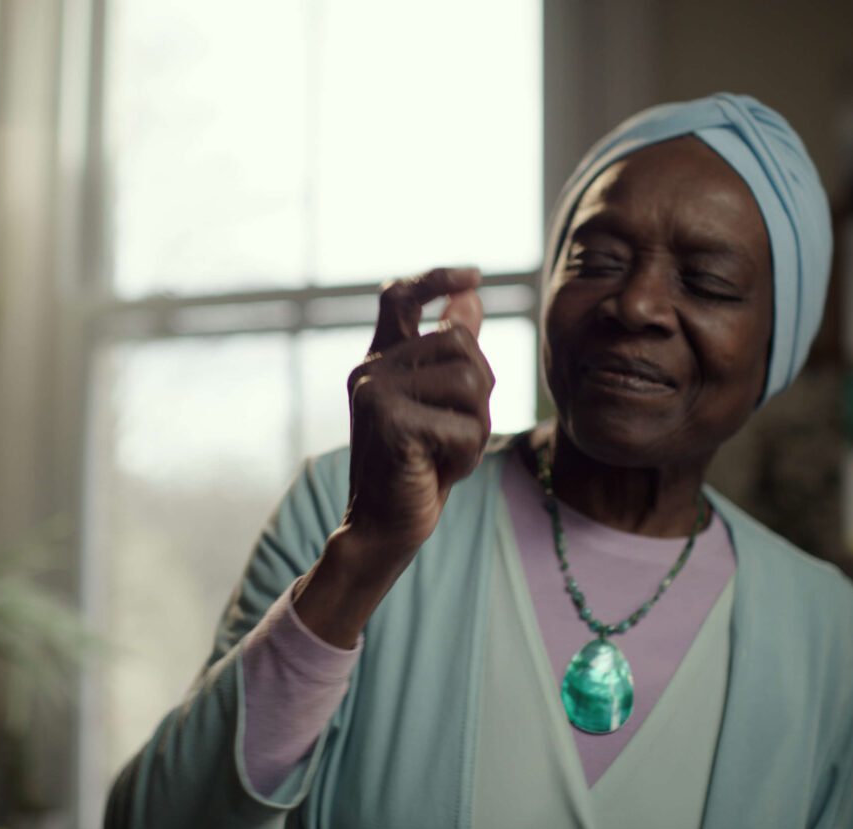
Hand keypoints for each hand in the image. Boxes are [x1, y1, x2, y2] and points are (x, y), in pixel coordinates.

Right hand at [342, 267, 493, 564]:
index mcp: (380, 360)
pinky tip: (441, 472)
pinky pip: (464, 427)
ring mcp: (376, 393)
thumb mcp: (441, 407)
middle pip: (462, 344)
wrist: (382, 528)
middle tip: (457, 432)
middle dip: (480, 392)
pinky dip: (466, 456)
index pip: (399, 296)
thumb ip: (452, 355)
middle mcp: (372, 369)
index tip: (474, 277)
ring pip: (470, 382)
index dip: (436, 278)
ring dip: (476, 426)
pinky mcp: (390, 423)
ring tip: (449, 451)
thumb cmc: (417, 468)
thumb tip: (470, 298)